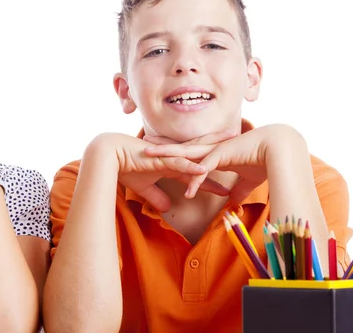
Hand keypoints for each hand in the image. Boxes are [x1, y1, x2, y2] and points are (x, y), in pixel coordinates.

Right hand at [93, 133, 228, 212]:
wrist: (109, 157)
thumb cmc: (125, 169)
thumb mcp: (144, 187)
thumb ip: (156, 197)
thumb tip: (168, 208)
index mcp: (172, 164)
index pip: (198, 171)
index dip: (215, 177)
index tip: (231, 181)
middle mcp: (174, 158)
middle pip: (203, 155)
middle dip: (223, 152)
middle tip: (243, 145)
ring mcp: (168, 157)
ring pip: (195, 156)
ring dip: (213, 154)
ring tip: (232, 151)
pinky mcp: (158, 159)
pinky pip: (178, 163)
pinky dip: (190, 167)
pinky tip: (204, 169)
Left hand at [145, 125, 289, 202]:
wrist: (280, 150)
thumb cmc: (264, 162)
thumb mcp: (248, 181)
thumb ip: (238, 190)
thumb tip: (233, 203)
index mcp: (213, 153)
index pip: (187, 152)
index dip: (172, 151)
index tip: (158, 151)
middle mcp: (211, 149)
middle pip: (181, 149)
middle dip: (161, 147)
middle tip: (142, 145)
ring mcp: (215, 151)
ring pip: (186, 154)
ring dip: (167, 157)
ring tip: (149, 157)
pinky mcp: (223, 155)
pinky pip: (205, 169)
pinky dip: (196, 180)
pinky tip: (188, 192)